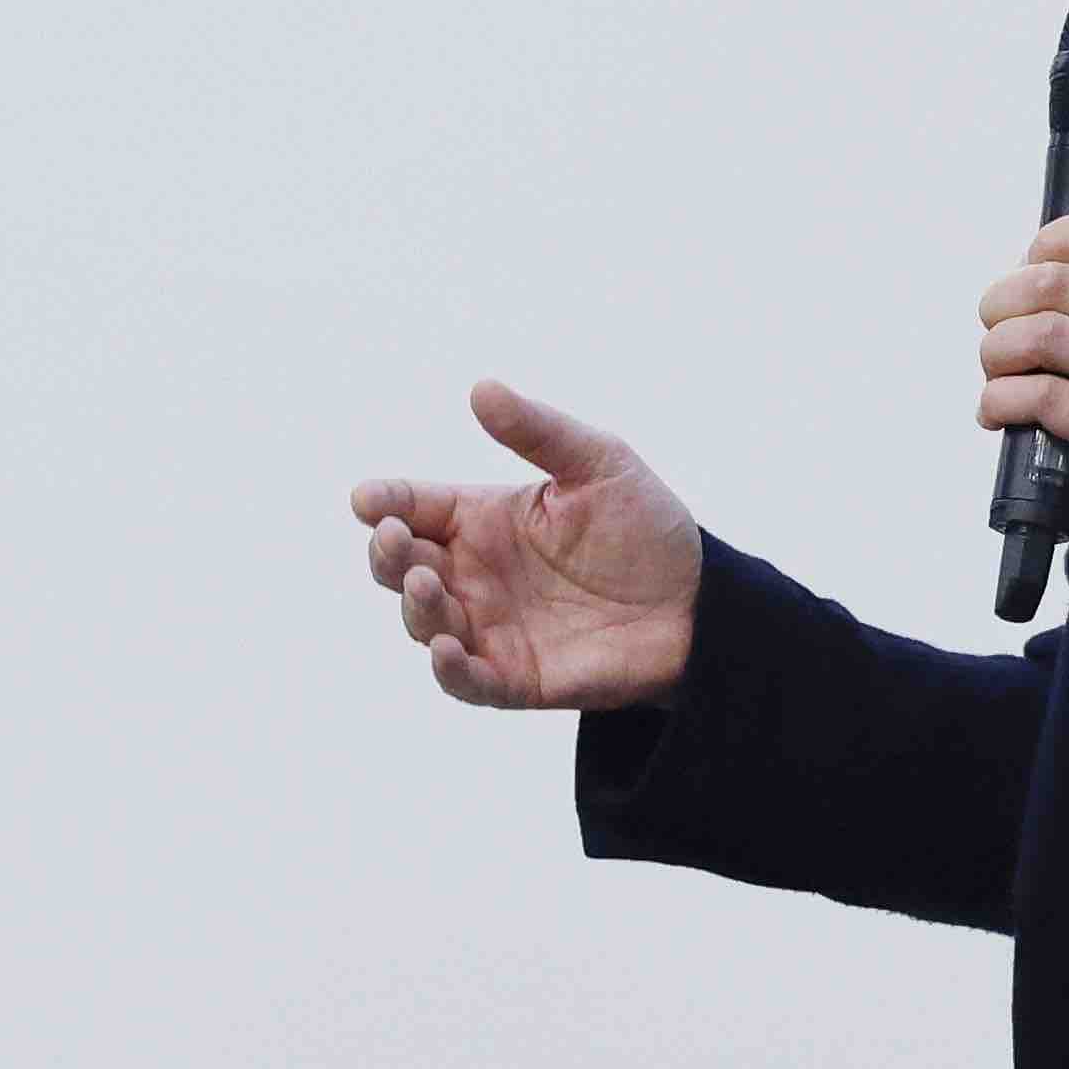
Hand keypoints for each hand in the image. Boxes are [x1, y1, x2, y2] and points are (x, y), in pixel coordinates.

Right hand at [348, 382, 702, 708]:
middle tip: (395, 537)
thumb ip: (538, 431)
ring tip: (426, 581)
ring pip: (423, 621)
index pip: (414, 507)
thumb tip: (481, 389)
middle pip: (401, 566)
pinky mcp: (513, 678)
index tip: (369, 500)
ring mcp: (488, 628)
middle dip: (386, 553)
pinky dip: (447, 668)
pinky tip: (444, 648)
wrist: (698, 602)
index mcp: (481, 520)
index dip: (385, 503)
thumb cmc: (644, 527)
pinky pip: (465, 679)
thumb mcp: (597, 462)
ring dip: (414, 605)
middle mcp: (473, 574)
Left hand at [980, 207, 1068, 561]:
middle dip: (1001, 303)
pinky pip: (1041, 398)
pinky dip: (1000, 403)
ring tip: (997, 377)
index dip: (1056, 240)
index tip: (1032, 271)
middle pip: (1055, 281)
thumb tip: (1047, 312)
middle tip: (995, 331)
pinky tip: (999, 415)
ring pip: (1041, 335)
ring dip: (996, 354)